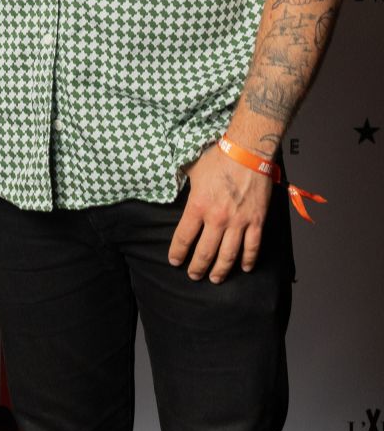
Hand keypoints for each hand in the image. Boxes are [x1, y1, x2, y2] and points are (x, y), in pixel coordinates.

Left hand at [167, 144, 271, 282]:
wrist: (246, 152)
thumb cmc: (218, 157)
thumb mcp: (192, 170)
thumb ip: (185, 186)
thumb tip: (174, 189)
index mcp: (198, 206)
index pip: (183, 237)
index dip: (177, 253)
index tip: (174, 261)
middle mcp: (217, 219)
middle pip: (205, 252)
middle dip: (197, 267)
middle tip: (193, 275)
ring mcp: (238, 222)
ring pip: (228, 256)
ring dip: (220, 270)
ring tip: (215, 279)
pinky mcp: (256, 221)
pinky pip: (252, 247)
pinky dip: (248, 260)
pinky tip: (244, 268)